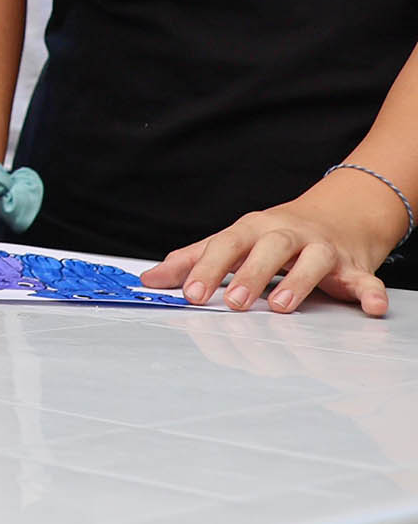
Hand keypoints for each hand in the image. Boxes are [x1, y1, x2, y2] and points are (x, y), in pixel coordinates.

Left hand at [140, 173, 410, 315]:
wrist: (335, 216)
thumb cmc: (272, 236)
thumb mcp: (232, 243)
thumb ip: (193, 260)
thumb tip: (150, 278)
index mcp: (251, 230)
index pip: (225, 246)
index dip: (206, 269)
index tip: (189, 294)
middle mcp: (286, 235)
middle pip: (267, 248)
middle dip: (249, 275)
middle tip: (231, 304)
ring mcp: (321, 249)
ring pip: (313, 260)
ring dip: (299, 282)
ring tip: (281, 307)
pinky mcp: (353, 266)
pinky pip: (366, 279)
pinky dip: (371, 292)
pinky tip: (372, 307)